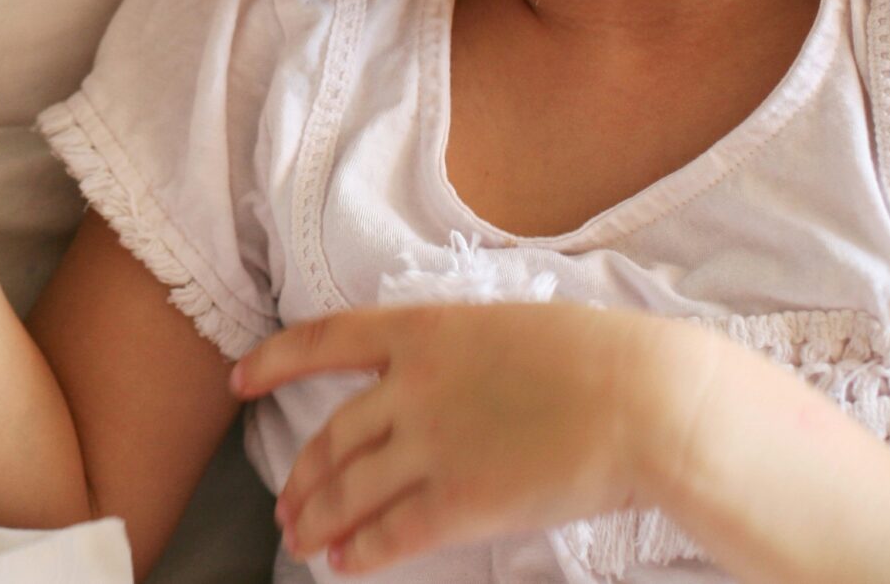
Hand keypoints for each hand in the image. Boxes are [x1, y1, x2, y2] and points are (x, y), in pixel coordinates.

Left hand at [232, 303, 706, 573]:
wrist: (649, 399)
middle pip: (333, 434)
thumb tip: (440, 381)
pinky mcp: (461, 501)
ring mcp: (432, 443)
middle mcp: (412, 385)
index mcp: (424, 329)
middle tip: (286, 500)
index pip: (323, 340)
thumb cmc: (602, 359)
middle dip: (304, 473)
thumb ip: (462, 355)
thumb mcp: (513, 329)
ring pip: (350, 487)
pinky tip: (344, 564)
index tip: (239, 379)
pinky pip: (393, 532)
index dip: (273, 362)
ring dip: (319, 517)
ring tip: (300, 540)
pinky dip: (361, 551)